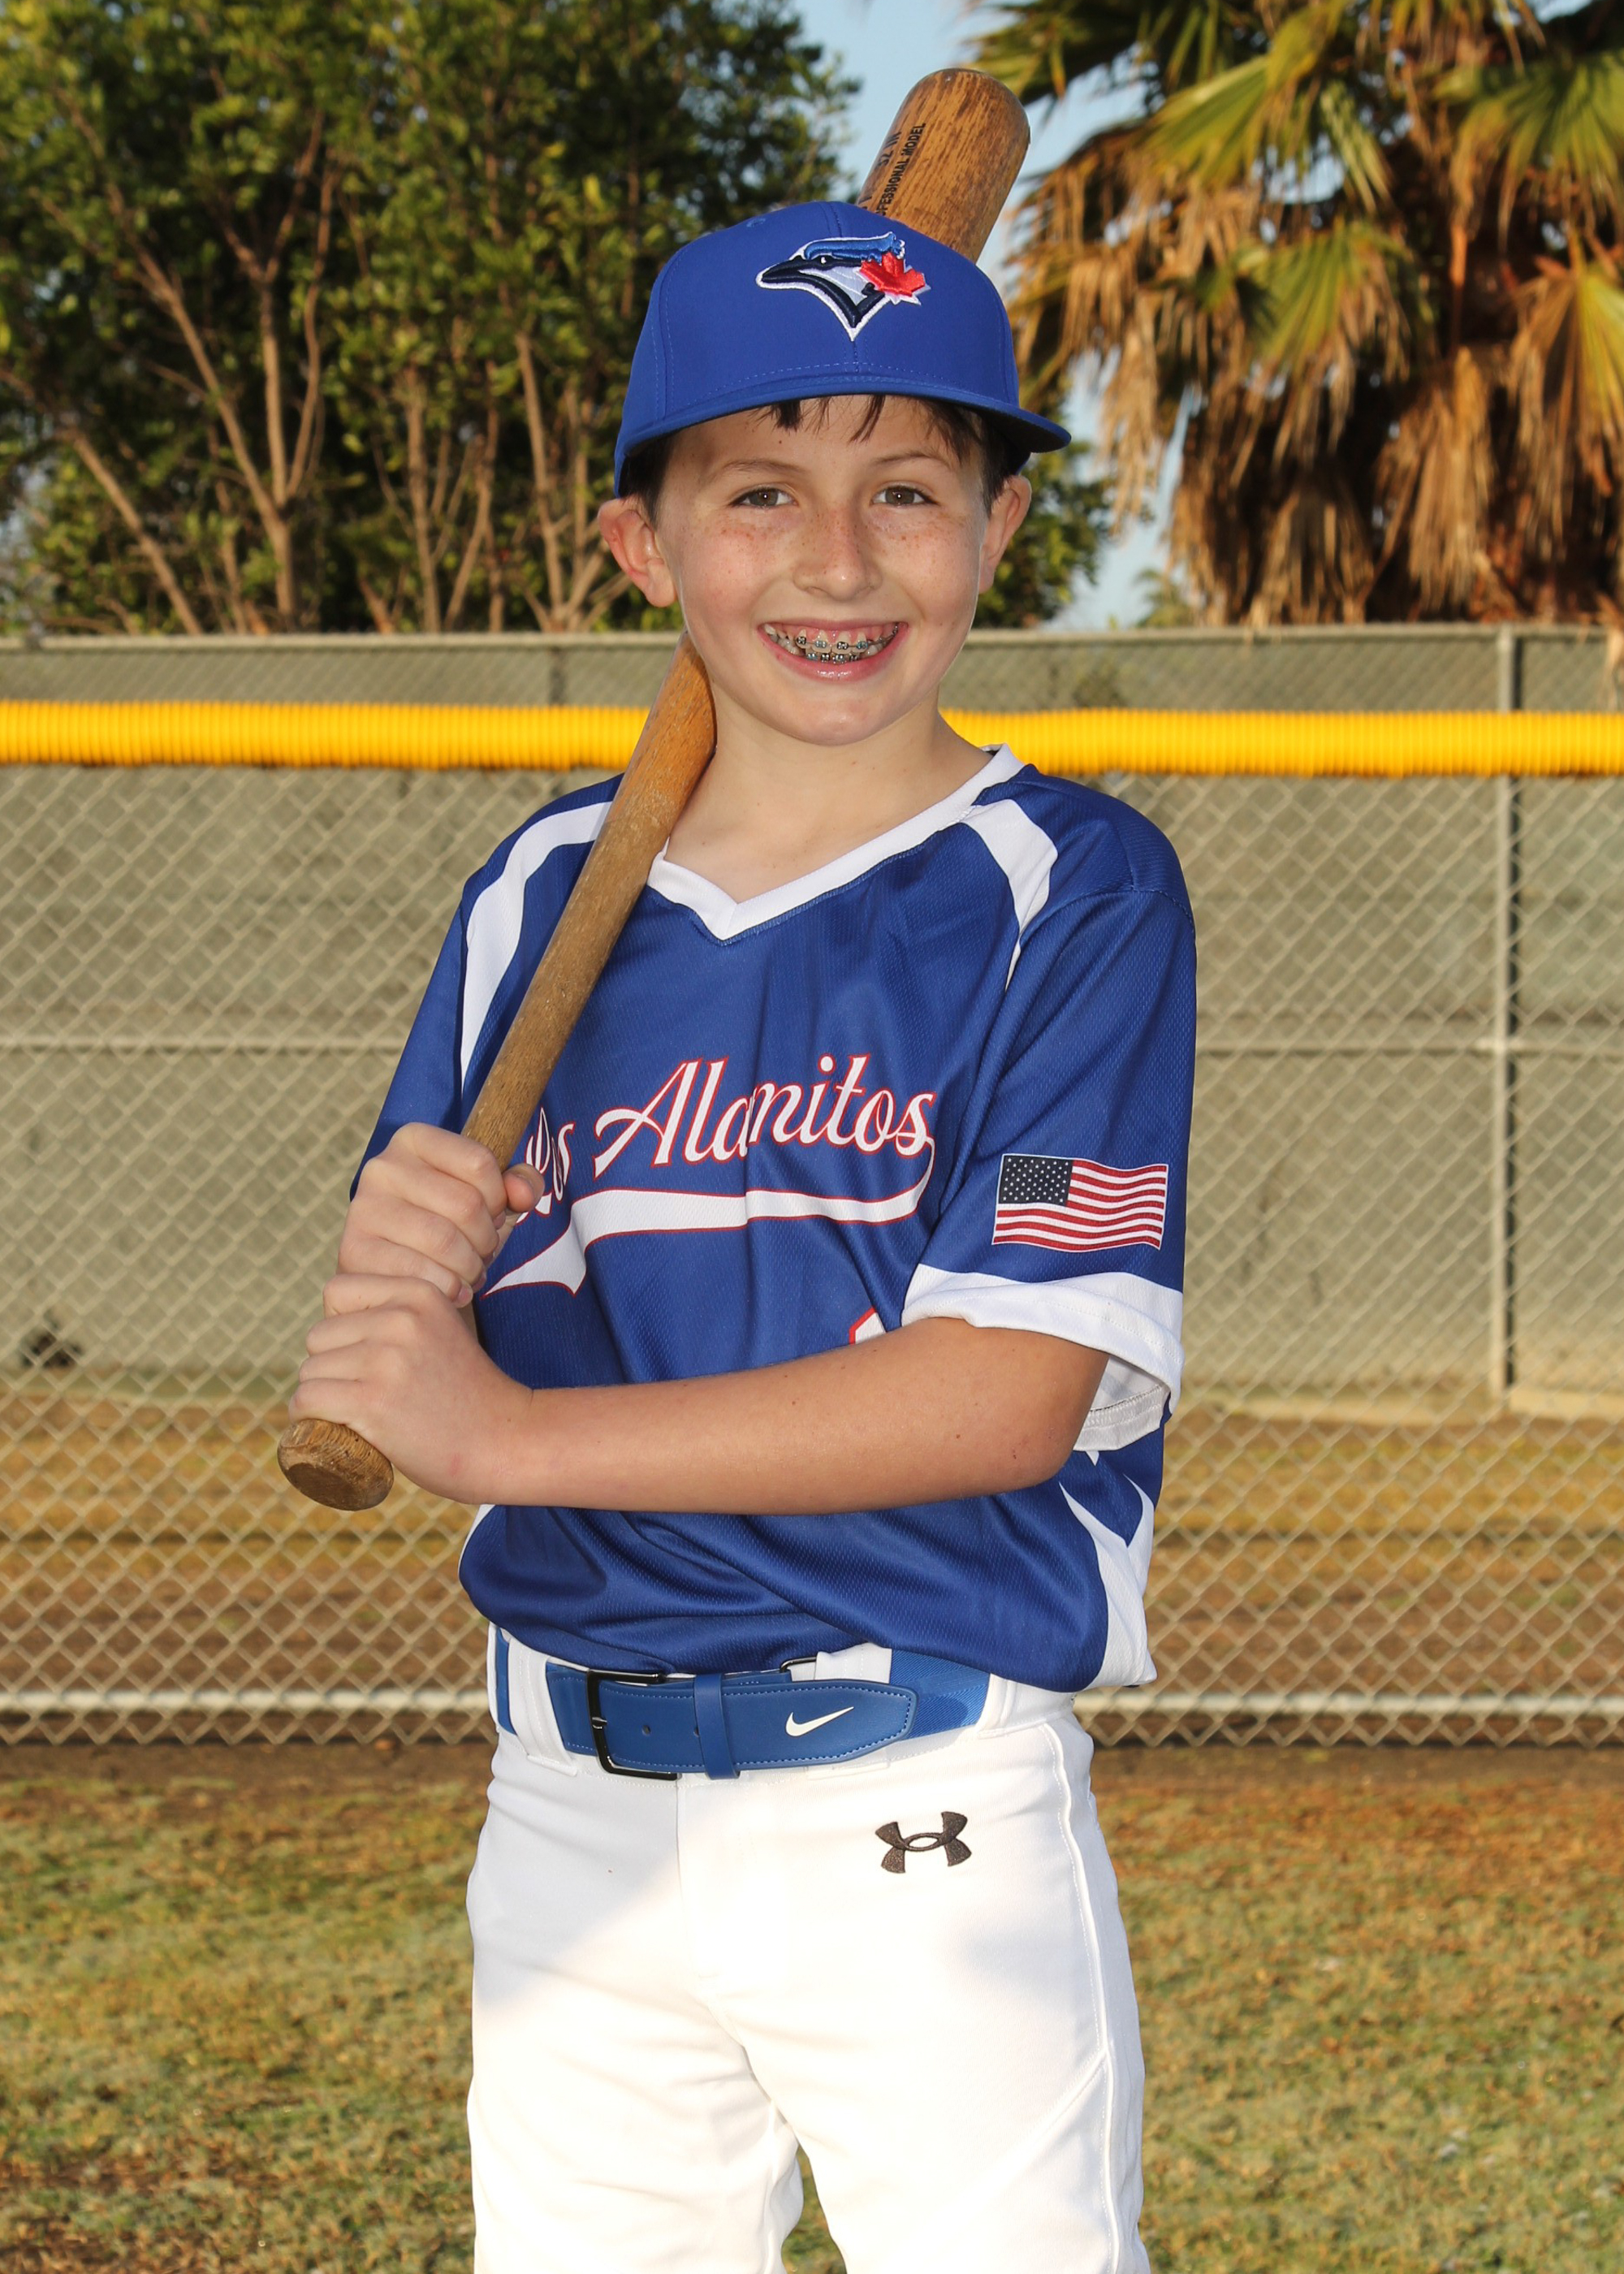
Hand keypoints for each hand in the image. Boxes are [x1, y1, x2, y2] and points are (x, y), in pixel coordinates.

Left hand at [290, 1275, 539, 1502]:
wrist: (506, 1441)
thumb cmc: (467, 1395)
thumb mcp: (440, 1331)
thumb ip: (398, 1318)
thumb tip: (333, 1326)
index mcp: (418, 1293)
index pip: (338, 1290)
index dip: (341, 1326)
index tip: (363, 1356)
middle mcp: (401, 1318)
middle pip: (319, 1336)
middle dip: (330, 1366)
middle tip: (363, 1394)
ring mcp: (386, 1359)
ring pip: (310, 1371)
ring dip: (321, 1396)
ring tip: (357, 1415)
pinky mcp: (372, 1401)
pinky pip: (307, 1400)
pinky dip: (309, 1419)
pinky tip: (333, 1428)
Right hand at [338, 1124, 546, 1305]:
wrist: (401, 1277)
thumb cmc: (452, 1229)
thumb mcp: (492, 1201)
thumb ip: (520, 1185)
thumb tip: (523, 1192)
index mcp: (414, 1140)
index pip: (480, 1162)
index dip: (500, 1198)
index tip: (492, 1214)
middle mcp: (382, 1167)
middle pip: (465, 1204)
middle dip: (487, 1238)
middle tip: (482, 1252)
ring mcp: (364, 1208)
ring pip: (445, 1241)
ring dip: (471, 1266)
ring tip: (469, 1271)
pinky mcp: (355, 1251)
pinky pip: (421, 1273)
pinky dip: (449, 1288)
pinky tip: (452, 1289)